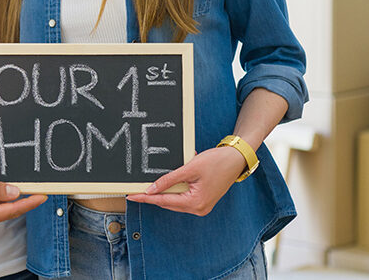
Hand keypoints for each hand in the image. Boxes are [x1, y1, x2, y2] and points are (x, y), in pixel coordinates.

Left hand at [126, 146, 246, 215]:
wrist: (236, 159)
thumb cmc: (216, 161)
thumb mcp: (189, 168)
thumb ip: (169, 180)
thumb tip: (152, 189)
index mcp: (196, 203)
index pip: (164, 201)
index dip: (146, 198)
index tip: (132, 196)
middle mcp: (199, 209)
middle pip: (168, 203)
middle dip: (153, 196)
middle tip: (136, 190)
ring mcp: (201, 206)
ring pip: (175, 200)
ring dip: (164, 192)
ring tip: (150, 186)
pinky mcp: (203, 200)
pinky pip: (183, 197)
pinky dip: (175, 190)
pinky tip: (167, 183)